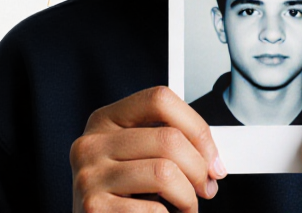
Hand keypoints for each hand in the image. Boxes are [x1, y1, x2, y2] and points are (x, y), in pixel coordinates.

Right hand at [70, 86, 227, 211]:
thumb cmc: (121, 194)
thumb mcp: (136, 157)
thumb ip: (166, 145)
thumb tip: (211, 159)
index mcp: (106, 120)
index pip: (160, 99)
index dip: (196, 127)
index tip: (212, 156)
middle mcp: (93, 143)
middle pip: (168, 139)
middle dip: (199, 169)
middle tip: (206, 187)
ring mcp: (90, 176)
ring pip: (165, 173)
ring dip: (188, 198)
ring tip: (185, 206)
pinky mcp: (94, 207)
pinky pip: (154, 210)